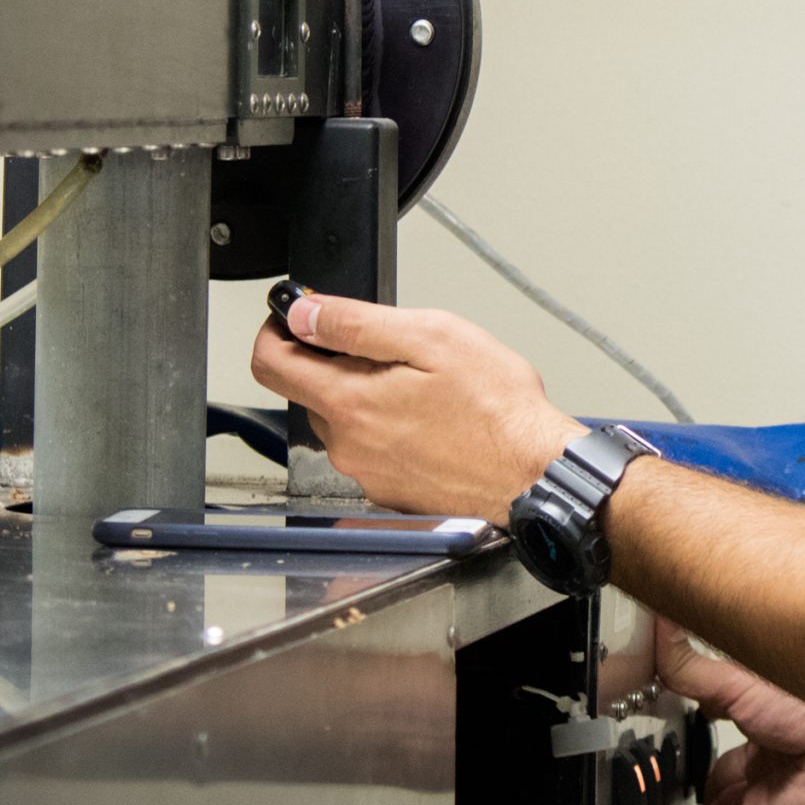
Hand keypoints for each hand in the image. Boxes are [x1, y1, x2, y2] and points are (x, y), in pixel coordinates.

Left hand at [248, 293, 585, 521]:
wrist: (534, 472)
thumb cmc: (498, 411)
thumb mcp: (432, 337)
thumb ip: (357, 323)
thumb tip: (303, 313)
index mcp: (350, 403)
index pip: (269, 364)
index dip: (274, 330)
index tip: (293, 317)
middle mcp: (348, 446)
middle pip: (310, 390)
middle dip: (337, 362)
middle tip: (395, 348)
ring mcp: (368, 473)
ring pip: (344, 420)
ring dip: (368, 396)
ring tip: (425, 386)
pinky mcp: (390, 491)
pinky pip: (371, 448)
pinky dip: (390, 427)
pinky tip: (433, 418)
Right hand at [655, 615, 804, 804]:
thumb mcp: (738, 680)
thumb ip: (691, 667)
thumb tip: (658, 631)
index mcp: (757, 706)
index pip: (712, 708)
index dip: (684, 711)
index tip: (652, 711)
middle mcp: (761, 745)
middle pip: (716, 762)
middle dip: (687, 767)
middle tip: (652, 769)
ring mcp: (761, 785)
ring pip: (717, 802)